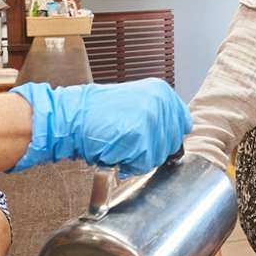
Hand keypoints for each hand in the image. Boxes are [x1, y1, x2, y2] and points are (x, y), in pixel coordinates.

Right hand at [7, 79, 188, 173]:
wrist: (72, 117)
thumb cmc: (99, 113)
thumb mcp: (136, 102)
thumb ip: (160, 114)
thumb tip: (181, 131)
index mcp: (161, 91)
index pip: (183, 123)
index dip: (168, 137)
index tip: (152, 139)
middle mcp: (160, 101)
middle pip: (172, 143)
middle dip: (151, 149)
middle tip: (128, 141)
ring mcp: (151, 118)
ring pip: (158, 156)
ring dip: (138, 157)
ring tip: (120, 143)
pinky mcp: (140, 137)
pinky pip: (143, 164)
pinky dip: (128, 164)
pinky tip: (115, 151)